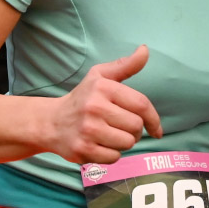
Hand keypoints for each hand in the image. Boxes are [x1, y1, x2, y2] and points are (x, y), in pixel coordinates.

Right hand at [46, 45, 161, 164]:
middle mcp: (94, 107)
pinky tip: (101, 145)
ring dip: (124, 142)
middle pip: (136, 126)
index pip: (141, 104)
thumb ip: (126, 65)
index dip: (154, 118)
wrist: (51, 122)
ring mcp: (88, 130)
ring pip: (127, 143)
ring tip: (110, 135)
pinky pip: (114, 157)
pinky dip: (112, 154)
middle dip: (135, 130)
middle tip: (122, 127)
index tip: (157, 129)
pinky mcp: (83, 150)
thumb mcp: (100, 76)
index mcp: (102, 87)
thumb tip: (145, 50)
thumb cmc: (82, 98)